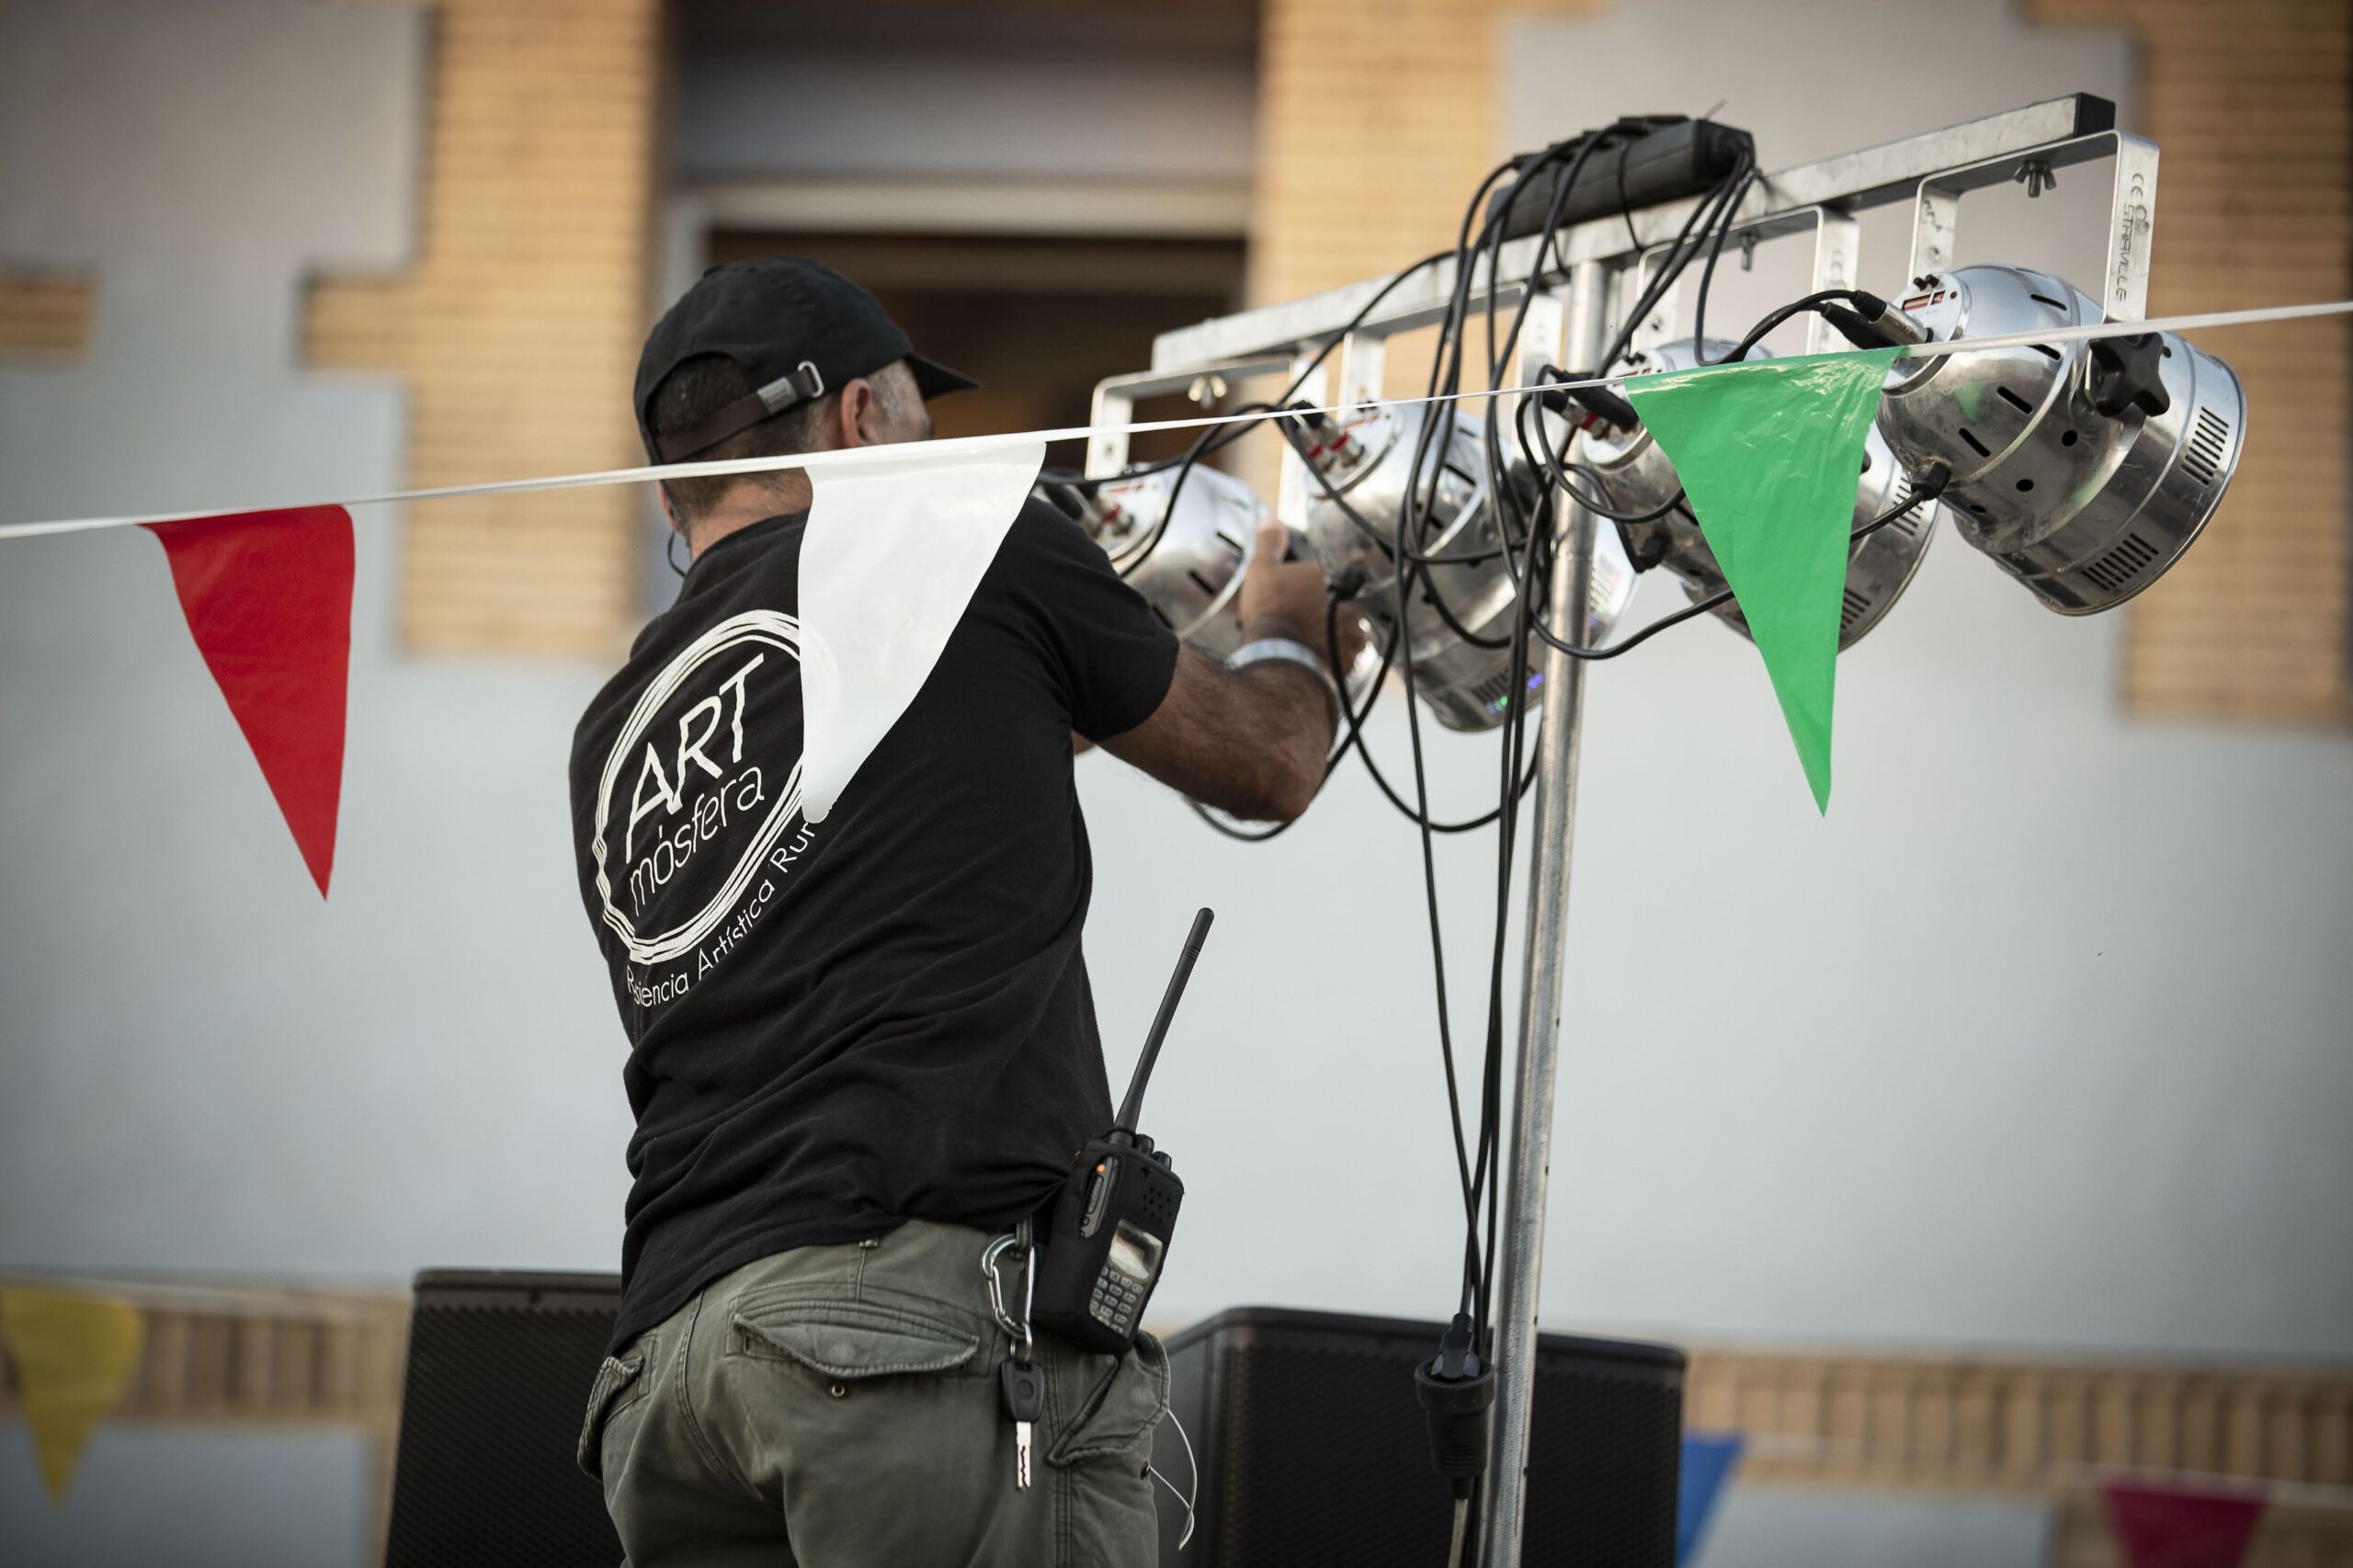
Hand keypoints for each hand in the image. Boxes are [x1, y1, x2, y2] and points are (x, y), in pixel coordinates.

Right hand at [1236, 522, 1366, 675]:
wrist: (1276, 651)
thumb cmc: (1269, 608)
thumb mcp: (1261, 568)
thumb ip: (1270, 542)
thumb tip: (1271, 517)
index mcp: (1330, 577)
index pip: (1328, 577)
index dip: (1313, 588)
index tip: (1299, 598)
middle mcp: (1349, 602)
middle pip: (1344, 603)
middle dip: (1331, 611)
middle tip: (1307, 622)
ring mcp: (1351, 632)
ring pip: (1352, 631)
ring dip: (1340, 635)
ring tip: (1317, 643)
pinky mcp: (1350, 658)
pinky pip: (1350, 657)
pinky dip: (1339, 658)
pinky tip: (1321, 658)